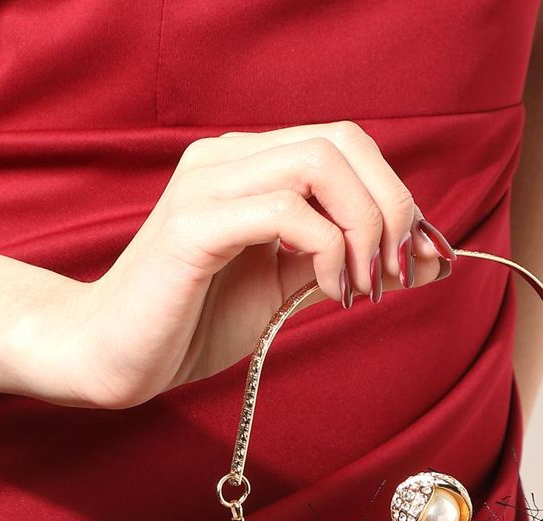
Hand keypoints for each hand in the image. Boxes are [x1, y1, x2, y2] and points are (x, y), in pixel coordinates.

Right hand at [49, 121, 455, 408]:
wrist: (112, 357)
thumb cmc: (192, 324)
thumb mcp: (286, 290)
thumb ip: (348, 265)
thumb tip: (430, 261)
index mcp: (248, 165)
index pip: (346, 145)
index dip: (399, 195)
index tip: (424, 259)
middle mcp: (227, 158)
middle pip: (342, 141)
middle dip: (392, 207)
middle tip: (399, 272)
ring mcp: (207, 185)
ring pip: (318, 163)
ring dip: (363, 228)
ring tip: (362, 288)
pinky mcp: (193, 227)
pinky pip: (283, 211)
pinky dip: (326, 250)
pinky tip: (330, 293)